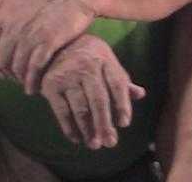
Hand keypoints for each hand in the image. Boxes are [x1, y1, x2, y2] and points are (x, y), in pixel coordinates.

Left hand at [0, 0, 98, 92]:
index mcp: (4, 13)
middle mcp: (14, 25)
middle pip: (2, 59)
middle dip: (5, 72)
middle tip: (13, 80)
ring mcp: (30, 34)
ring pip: (17, 66)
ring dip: (20, 79)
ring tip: (25, 85)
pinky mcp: (48, 42)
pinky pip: (34, 68)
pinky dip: (32, 81)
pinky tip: (35, 87)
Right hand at [37, 36, 144, 150]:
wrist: (56, 45)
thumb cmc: (89, 59)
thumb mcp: (107, 63)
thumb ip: (121, 81)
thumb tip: (140, 94)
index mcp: (105, 60)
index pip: (117, 84)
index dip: (122, 105)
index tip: (124, 124)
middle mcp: (86, 66)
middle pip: (98, 99)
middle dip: (104, 123)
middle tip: (110, 143)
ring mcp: (67, 75)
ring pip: (80, 107)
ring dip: (88, 129)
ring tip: (94, 145)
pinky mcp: (51, 84)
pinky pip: (62, 111)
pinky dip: (69, 127)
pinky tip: (77, 139)